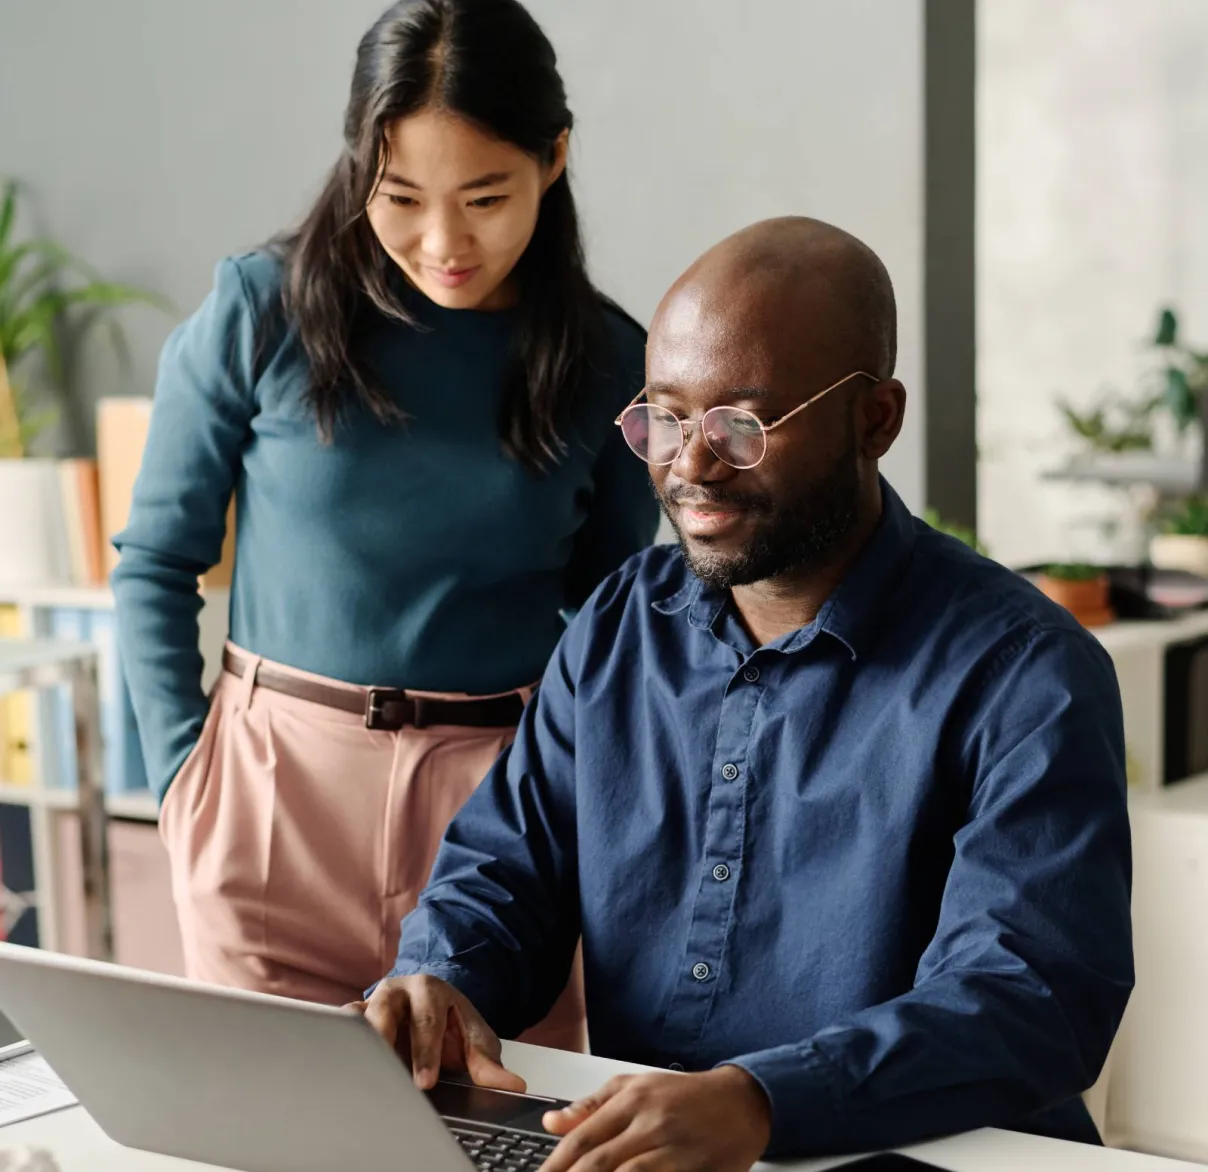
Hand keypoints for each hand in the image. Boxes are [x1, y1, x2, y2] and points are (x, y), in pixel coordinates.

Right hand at [349, 974, 525, 1092]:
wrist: (433, 1010)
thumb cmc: (452, 1024)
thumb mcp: (475, 1040)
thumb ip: (489, 1064)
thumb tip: (514, 1085)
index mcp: (430, 990)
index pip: (427, 1019)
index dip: (426, 1052)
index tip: (426, 1082)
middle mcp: (397, 991)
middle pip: (385, 1010)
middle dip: (386, 1041)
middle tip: (386, 1075)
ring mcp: (371, 1002)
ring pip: (356, 1016)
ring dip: (358, 1041)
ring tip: (361, 1070)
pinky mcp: (352, 1019)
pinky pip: (339, 1027)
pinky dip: (338, 1042)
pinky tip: (341, 1064)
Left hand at [539, 1065, 771, 1171]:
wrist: (741, 1102)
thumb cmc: (686, 1096)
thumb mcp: (636, 1086)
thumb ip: (592, 1105)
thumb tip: (552, 1121)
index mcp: (631, 1099)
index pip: (582, 1137)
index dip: (555, 1164)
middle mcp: (648, 1121)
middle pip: (598, 1162)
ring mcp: (671, 1147)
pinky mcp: (691, 1168)